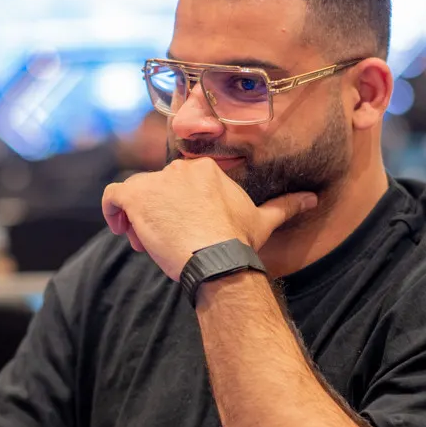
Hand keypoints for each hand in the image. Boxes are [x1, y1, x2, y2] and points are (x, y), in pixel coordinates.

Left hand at [101, 157, 317, 279]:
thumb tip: (313, 198)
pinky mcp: (135, 196)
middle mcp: (179, 168)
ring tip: (147, 243)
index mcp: (204, 169)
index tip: (184, 229)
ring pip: (135, 194)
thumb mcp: (263, 222)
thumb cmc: (238, 243)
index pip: (179, 183)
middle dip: (158, 215)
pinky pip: (113, 195)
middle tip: (166, 241)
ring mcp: (156, 181)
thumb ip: (285, 206)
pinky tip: (121, 230)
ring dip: (138, 218)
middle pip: (157, 189)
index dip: (177, 208)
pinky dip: (112, 211)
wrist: (217, 258)